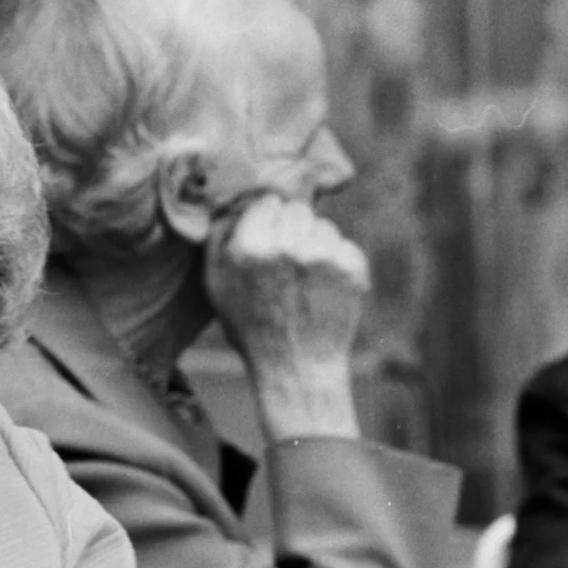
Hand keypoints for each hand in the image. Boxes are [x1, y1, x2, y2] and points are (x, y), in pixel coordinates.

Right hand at [205, 194, 368, 377]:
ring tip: (303, 279)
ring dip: (313, 243)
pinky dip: (335, 260)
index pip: (266, 202)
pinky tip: (323, 287)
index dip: (264, 221)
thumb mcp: (216, 286)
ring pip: (321, 225)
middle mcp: (287, 246)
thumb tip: (232, 202)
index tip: (265, 242)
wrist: (297, 365)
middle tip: (285, 263)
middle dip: (290, 228)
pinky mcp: (352, 266)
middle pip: (296, 209)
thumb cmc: (251, 327)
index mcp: (250, 248)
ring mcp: (324, 256)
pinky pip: (343, 244)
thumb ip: (218, 239)